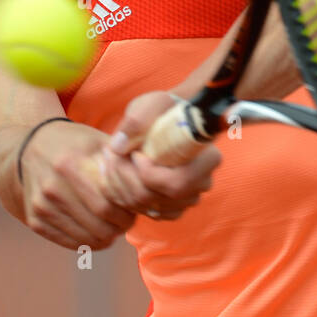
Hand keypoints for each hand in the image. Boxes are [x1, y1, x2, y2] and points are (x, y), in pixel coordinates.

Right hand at [18, 120, 138, 250]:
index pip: (108, 205)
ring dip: (107, 237)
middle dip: (120, 227)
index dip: (127, 213)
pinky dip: (89, 241)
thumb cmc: (74, 143)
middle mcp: (52, 188)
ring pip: (86, 239)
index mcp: (70, 165)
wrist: (29, 149)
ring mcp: (41, 207)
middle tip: (127, 220)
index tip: (135, 209)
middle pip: (99, 226)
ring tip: (113, 224)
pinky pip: (70, 243)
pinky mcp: (35, 221)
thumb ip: (122, 157)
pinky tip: (96, 228)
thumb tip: (152, 174)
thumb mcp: (96, 140)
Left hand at [98, 91, 221, 220]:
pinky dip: (122, 195)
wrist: (165, 121)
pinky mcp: (170, 208)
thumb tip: (118, 146)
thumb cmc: (163, 110)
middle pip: (156, 197)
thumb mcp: (152, 105)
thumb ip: (137, 120)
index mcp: (207, 158)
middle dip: (126, 178)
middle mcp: (201, 184)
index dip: (149, 173)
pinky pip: (143, 212)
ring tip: (108, 159)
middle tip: (110, 154)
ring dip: (119, 184)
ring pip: (145, 206)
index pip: (178, 182)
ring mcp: (186, 199)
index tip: (135, 153)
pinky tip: (115, 174)